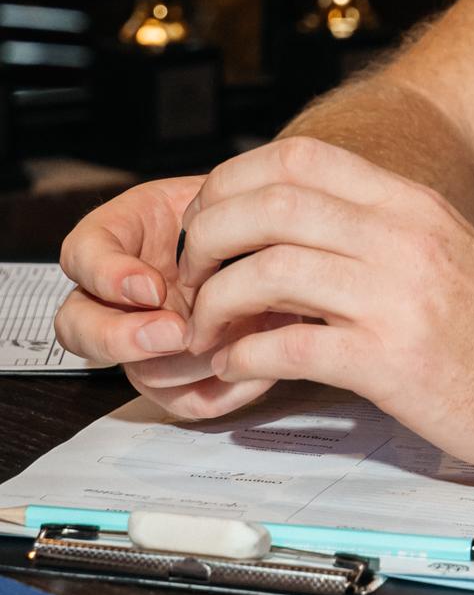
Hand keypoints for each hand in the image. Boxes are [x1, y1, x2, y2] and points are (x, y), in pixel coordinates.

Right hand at [56, 173, 279, 420]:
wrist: (273, 240)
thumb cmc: (236, 212)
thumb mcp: (216, 193)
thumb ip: (200, 217)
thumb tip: (211, 256)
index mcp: (116, 240)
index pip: (81, 258)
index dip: (108, 278)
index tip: (150, 287)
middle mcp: (118, 297)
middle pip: (79, 329)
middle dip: (122, 338)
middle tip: (175, 332)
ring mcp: (147, 339)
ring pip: (139, 372)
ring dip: (188, 363)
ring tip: (237, 339)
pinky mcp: (182, 374)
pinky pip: (185, 400)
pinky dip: (221, 391)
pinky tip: (254, 370)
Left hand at [178, 135, 473, 470]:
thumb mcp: (438, 250)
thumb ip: (371, 233)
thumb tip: (284, 234)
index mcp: (408, 203)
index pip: (296, 158)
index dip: (231, 183)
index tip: (209, 222)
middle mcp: (400, 235)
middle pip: (267, 206)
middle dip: (206, 240)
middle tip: (191, 276)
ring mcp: (395, 295)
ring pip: (266, 271)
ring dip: (214, 303)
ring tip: (207, 331)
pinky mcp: (391, 360)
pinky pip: (287, 346)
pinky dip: (244, 358)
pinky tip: (238, 370)